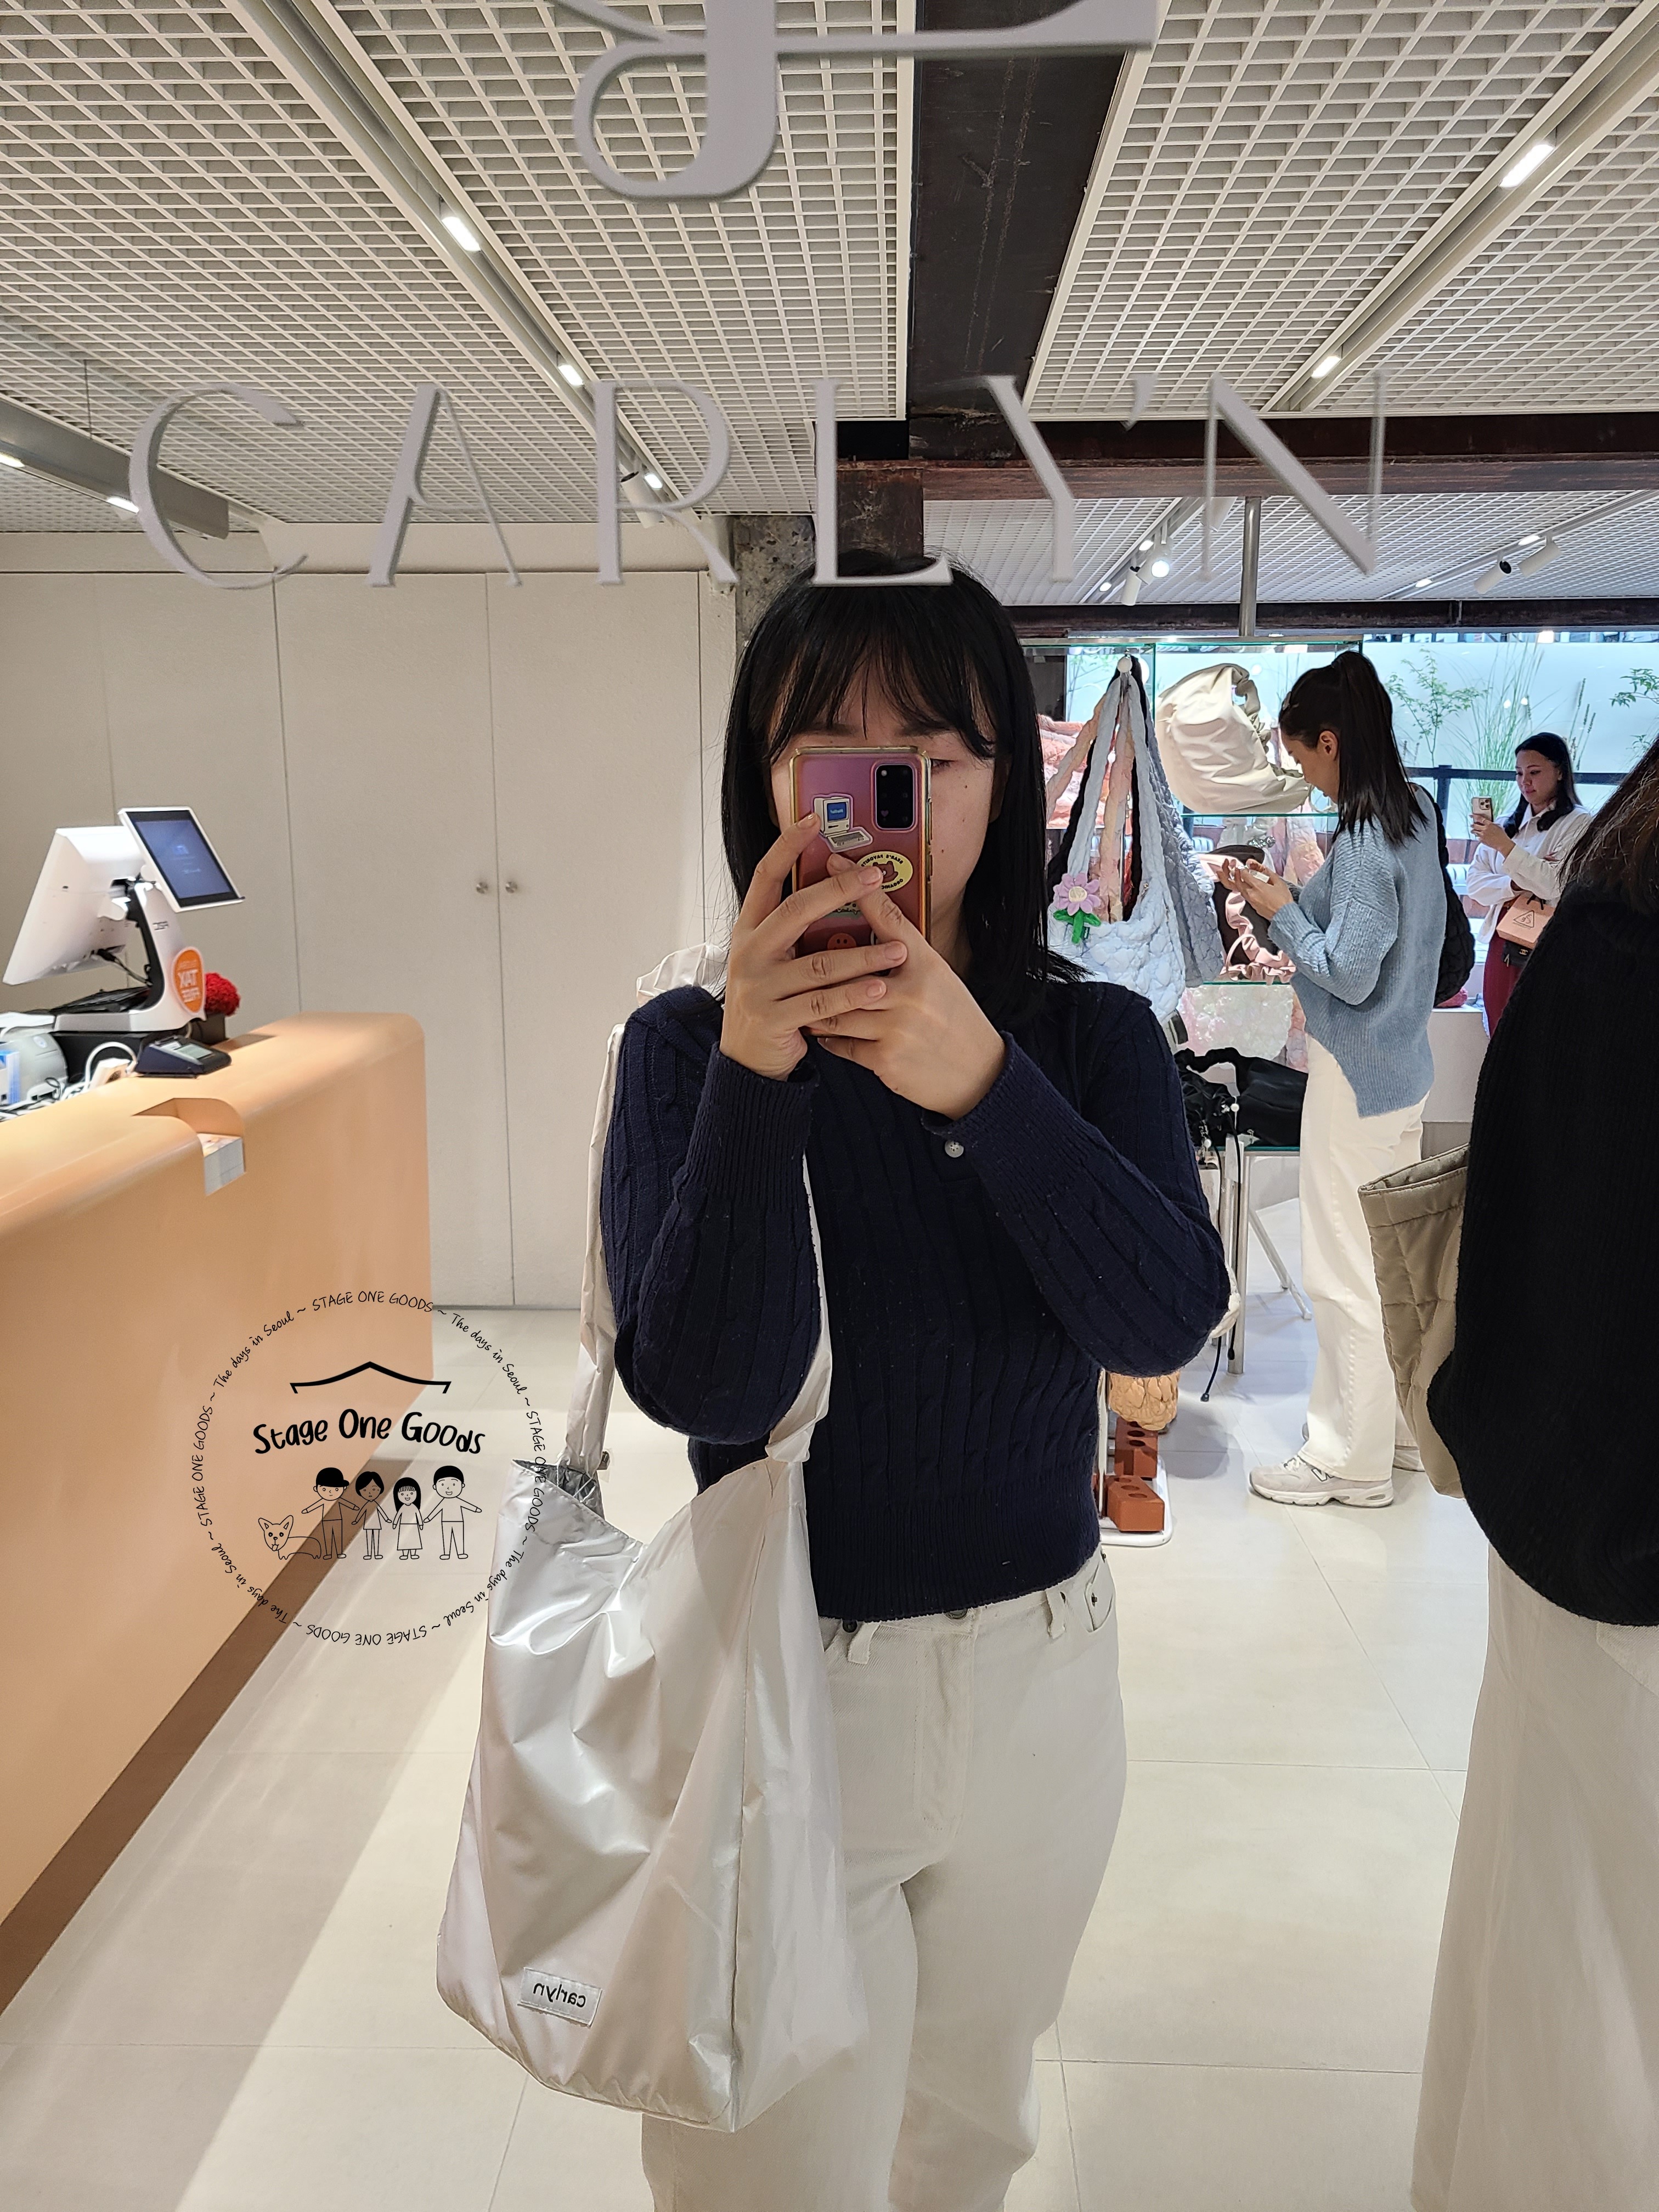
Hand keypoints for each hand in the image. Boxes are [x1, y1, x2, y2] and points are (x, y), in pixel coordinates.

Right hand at [720, 816, 910, 1080]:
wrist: (748, 1058)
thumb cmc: (772, 1000)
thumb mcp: (775, 958)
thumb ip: (795, 930)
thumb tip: (837, 888)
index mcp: (750, 930)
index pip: (765, 877)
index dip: (787, 847)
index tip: (812, 820)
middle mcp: (749, 952)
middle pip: (794, 911)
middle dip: (838, 890)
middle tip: (875, 876)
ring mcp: (759, 986)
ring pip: (817, 963)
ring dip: (862, 955)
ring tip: (898, 950)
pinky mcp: (774, 1018)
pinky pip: (821, 1003)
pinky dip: (852, 995)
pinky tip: (879, 988)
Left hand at [801, 859, 1005, 1117]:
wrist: (977, 1074)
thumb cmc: (954, 1020)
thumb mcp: (939, 977)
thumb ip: (907, 954)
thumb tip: (873, 927)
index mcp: (926, 965)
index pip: (889, 916)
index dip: (858, 887)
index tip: (833, 862)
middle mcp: (911, 991)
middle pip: (847, 966)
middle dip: (819, 961)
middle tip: (790, 949)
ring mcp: (896, 1026)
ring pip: (835, 1007)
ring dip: (816, 1003)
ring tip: (799, 995)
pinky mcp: (884, 1059)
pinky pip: (840, 1043)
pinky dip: (828, 1037)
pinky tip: (822, 1031)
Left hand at [1218, 855, 1293, 920]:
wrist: (1284, 914)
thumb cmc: (1283, 900)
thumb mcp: (1279, 882)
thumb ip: (1269, 873)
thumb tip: (1264, 868)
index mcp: (1257, 886)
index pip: (1244, 875)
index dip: (1243, 870)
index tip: (1246, 868)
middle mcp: (1252, 894)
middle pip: (1239, 883)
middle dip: (1238, 876)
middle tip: (1241, 873)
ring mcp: (1251, 902)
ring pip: (1241, 891)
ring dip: (1241, 885)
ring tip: (1245, 881)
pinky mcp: (1253, 907)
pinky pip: (1246, 898)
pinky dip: (1246, 892)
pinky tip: (1251, 890)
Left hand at [1474, 818, 1513, 854]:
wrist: (1502, 843)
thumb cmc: (1501, 835)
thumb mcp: (1498, 826)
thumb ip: (1491, 824)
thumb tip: (1486, 823)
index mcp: (1489, 824)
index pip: (1480, 818)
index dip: (1474, 816)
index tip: (1471, 815)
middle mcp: (1484, 829)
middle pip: (1474, 825)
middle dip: (1472, 825)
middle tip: (1472, 825)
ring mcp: (1482, 835)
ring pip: (1474, 831)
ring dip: (1473, 831)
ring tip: (1473, 831)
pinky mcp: (1481, 840)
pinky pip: (1477, 837)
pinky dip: (1478, 836)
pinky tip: (1480, 836)